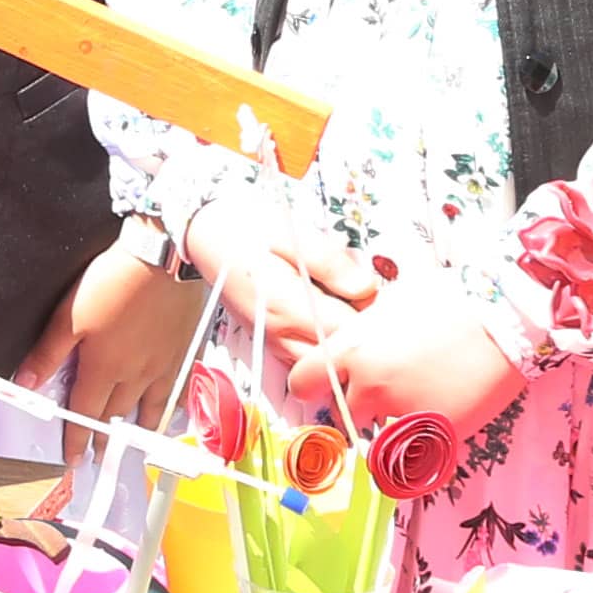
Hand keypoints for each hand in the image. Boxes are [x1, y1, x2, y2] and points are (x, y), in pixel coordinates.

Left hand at [51, 237, 205, 438]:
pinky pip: (179, 388)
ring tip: (134, 441)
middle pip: (116, 413)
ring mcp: (163, 365)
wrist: (162, 257)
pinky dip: (174, 405)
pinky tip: (172, 410)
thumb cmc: (115, 280)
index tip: (74, 457)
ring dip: (139, 427)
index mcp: (104, 367)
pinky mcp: (183, 351)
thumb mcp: (69, 315)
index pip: (85, 411)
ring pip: (150, 406)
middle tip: (100, 453)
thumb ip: (48, 353)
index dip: (77, 438)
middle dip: (105, 437)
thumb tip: (26, 383)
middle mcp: (135, 373)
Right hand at [179, 192, 381, 358]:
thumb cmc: (248, 226)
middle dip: (362, 338)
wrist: (206, 233)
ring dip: (343, 345)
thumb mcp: (293, 233)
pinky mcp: (271, 341)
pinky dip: (325, 348)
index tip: (386, 300)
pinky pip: (306, 361)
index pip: (349, 335)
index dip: (374, 321)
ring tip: (352, 308)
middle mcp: (280, 334)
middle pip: (339, 359)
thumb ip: (332, 263)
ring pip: (322, 366)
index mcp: (289, 308)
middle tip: (374, 305)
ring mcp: (274, 342)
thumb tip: (367, 289)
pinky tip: (332, 317)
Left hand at [286, 294, 524, 490]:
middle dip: (358, 408)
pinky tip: (431, 443)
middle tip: (381, 396)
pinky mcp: (439, 435)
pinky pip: (417, 464)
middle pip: (343, 415)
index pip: (303, 384)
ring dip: (390, 431)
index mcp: (352, 351)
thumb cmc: (449, 297)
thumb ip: (364, 333)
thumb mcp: (391, 304)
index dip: (313, 385)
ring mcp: (404, 415)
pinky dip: (421, 458)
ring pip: (378, 441)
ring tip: (412, 411)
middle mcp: (371, 388)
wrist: (505, 316)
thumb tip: (353, 343)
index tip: (325, 386)